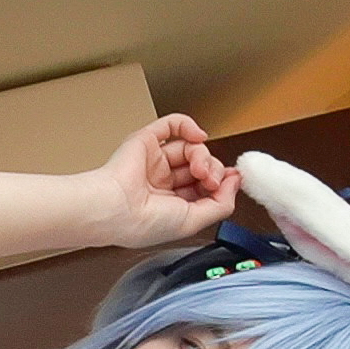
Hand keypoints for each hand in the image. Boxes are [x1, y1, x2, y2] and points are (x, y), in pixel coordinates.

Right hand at [89, 114, 241, 247]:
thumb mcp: (193, 222)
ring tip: (199, 168)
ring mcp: (154, 161)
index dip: (219, 183)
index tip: (230, 181)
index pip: (203, 187)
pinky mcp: (145, 142)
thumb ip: (221, 205)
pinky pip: (171, 125)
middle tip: (209, 180)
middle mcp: (162, 182)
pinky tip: (198, 136)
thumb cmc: (142, 223)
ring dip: (202, 155)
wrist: (114, 209)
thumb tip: (235, 182)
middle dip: (212, 171)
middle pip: (200, 166)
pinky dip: (188, 125)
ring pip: (190, 147)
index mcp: (170, 204)